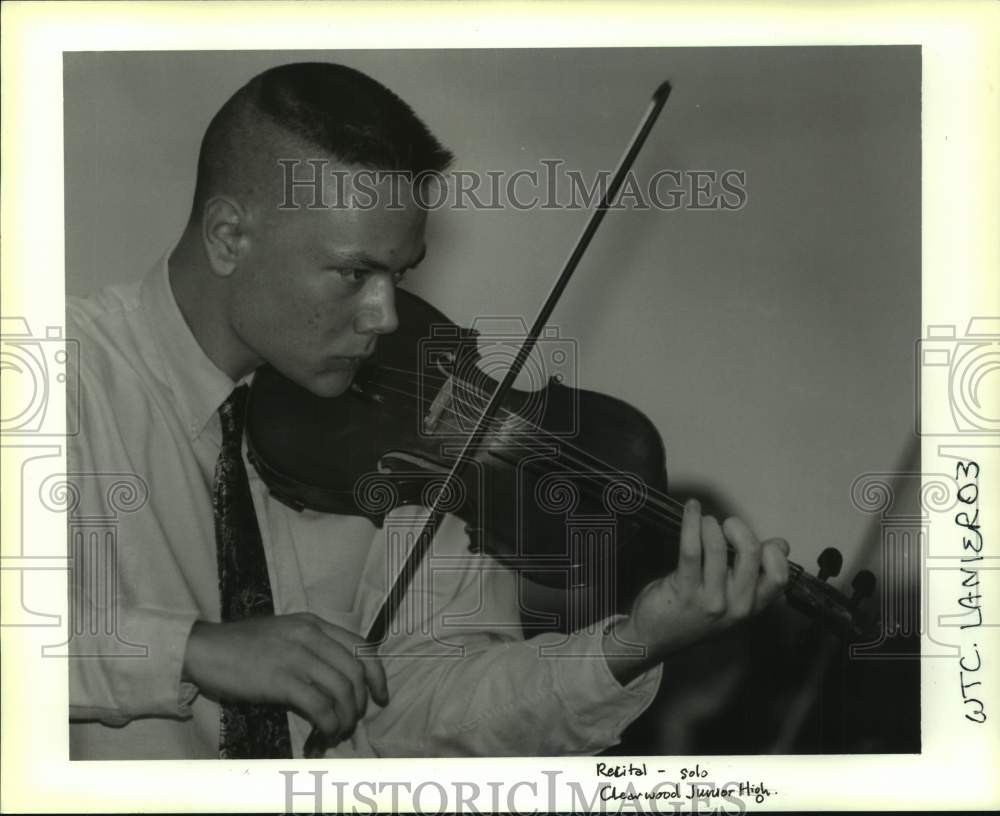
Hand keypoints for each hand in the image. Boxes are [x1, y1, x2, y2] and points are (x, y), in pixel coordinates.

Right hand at [182, 613, 388, 742]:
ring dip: (346, 717)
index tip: (380, 696)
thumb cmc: (242, 645)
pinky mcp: (282, 680)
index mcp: (314, 624)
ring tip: (338, 731)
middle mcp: (311, 636)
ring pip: (342, 690)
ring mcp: (297, 657)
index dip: (377, 675)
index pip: (361, 647)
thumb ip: (312, 648)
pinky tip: (323, 733)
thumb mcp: (285, 634)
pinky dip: (329, 723)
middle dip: (361, 701)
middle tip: (353, 720)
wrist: (205, 649)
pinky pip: (320, 705)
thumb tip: (337, 681)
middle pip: (355, 671)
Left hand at [603, 499, 789, 683]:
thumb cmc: (691, 613)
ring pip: (717, 548)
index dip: (773, 551)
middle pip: (751, 554)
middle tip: (726, 524)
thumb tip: (779, 544)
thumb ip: (754, 574)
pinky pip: (691, 549)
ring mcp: (710, 600)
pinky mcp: (685, 591)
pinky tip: (691, 510)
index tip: (759, 539)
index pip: (778, 577)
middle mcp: (736, 606)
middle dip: (739, 528)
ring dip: (709, 524)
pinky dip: (691, 522)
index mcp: (751, 607)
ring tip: (703, 521)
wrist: (654, 638)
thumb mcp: (730, 598)